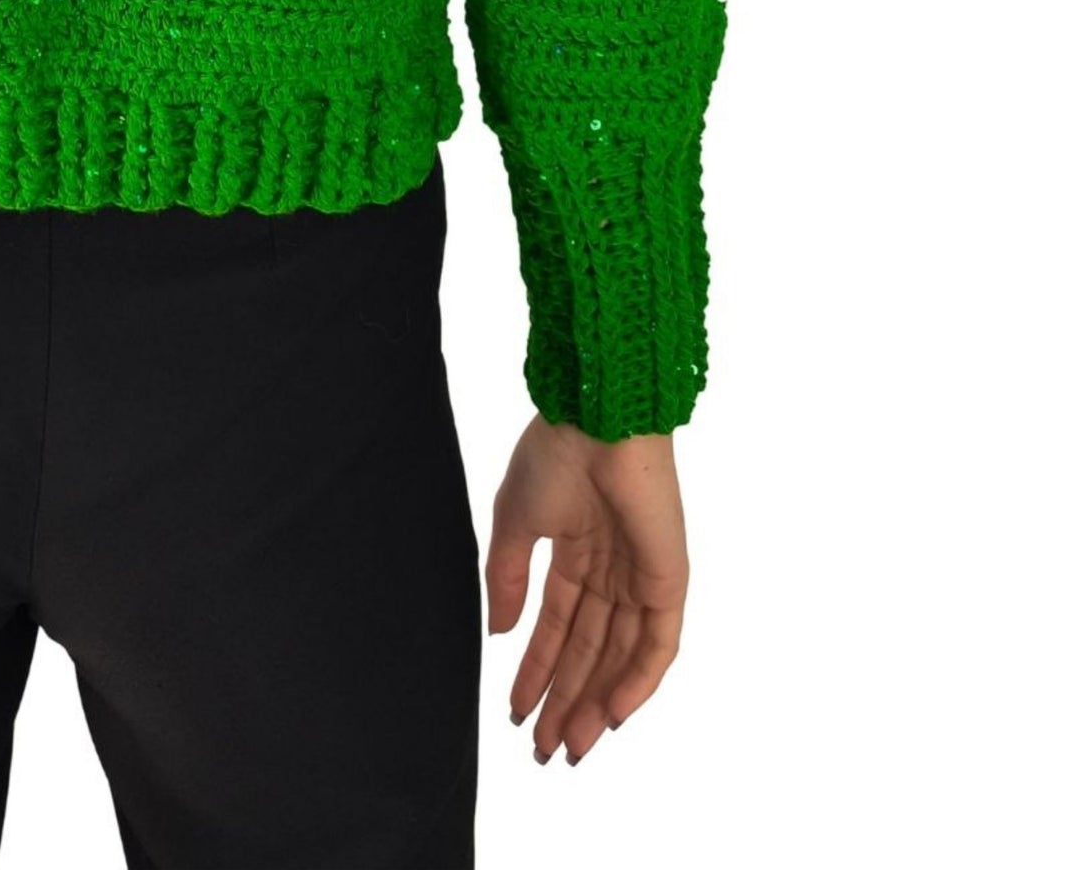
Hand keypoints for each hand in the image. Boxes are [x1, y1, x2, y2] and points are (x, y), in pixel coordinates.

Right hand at [485, 412, 688, 765]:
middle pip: (588, 652)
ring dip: (595, 702)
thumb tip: (500, 636)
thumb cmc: (555, 452)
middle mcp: (610, 572)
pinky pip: (657, 644)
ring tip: (570, 745)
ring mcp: (641, 578)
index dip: (537, 671)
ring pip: (619, 657)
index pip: (556, 627)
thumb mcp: (515, 521)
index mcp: (575, 552)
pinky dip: (637, 682)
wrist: (595, 419)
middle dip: (565, 701)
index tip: (516, 713)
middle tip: (545, 749)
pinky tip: (612, 716)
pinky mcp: (667, 581)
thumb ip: (508, 580)